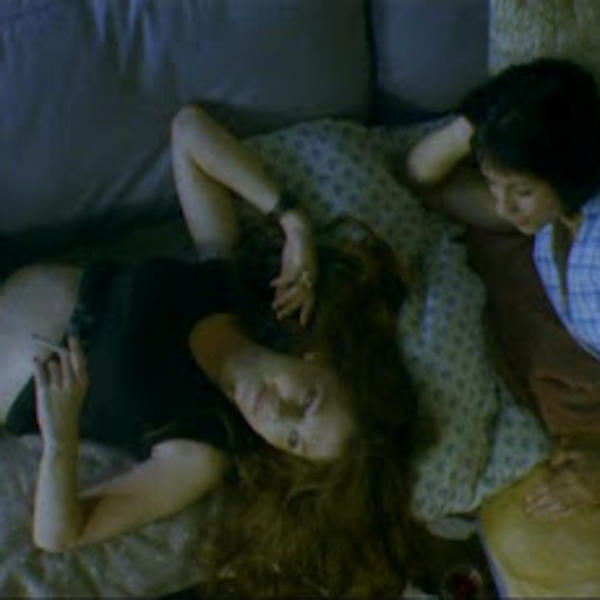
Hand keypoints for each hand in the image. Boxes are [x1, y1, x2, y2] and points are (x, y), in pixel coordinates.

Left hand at [33, 336, 88, 442]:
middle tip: (52, 347)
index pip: (80, 357)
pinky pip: (39, 371)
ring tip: (50, 374)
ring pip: (52, 363)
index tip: (71, 335)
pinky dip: (36, 364)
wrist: (63, 432)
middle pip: (65, 356)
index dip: (75, 345)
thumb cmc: (70, 409)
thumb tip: (67, 354)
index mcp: (84, 381)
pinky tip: (35, 361)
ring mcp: (58, 387)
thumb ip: (76, 374)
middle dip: (58, 350)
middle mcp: (72, 382)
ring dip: (49, 364)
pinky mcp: (44, 392)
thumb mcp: (79, 391)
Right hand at [271, 211, 316, 325]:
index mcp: (312, 279)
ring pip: (298, 290)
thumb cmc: (295, 253)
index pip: (311, 299)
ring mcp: (308, 271)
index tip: (303, 324)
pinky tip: (272, 284)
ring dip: (286, 299)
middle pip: (304, 298)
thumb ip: (285, 286)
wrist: (298, 233)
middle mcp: (313, 277)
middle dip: (292, 309)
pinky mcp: (301, 263)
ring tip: (274, 305)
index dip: (307, 311)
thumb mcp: (288, 271)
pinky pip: (290, 277)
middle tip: (280, 317)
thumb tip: (278, 299)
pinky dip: (281, 282)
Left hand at [523, 436, 599, 518]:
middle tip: (525, 511)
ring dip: (545, 512)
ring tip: (532, 516)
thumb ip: (562, 455)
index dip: (536, 492)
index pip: (549, 485)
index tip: (525, 498)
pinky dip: (559, 515)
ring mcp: (581, 498)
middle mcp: (574, 489)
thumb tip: (549, 464)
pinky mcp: (587, 504)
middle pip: (552, 498)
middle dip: (538, 505)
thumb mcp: (579, 452)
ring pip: (560, 507)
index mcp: (570, 475)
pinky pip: (571, 511)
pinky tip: (550, 517)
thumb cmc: (596, 459)